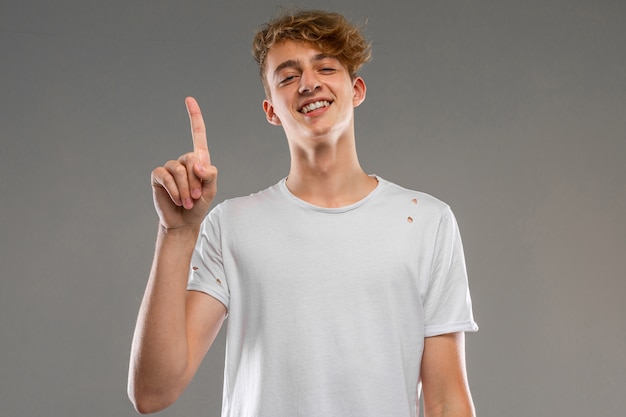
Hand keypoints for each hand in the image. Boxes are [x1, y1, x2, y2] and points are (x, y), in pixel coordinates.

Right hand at [151, 97, 217, 229]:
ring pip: (179, 170)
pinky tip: (177, 200)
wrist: (183, 222)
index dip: (194, 117)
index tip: (189, 99)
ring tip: (187, 202)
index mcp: (199, 160)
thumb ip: (209, 175)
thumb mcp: (211, 191)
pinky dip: (174, 189)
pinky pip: (166, 176)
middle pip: (191, 159)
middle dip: (196, 181)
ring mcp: (169, 168)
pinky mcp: (158, 176)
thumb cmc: (198, 205)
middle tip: (196, 197)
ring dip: (185, 189)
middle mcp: (183, 161)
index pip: (197, 134)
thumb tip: (196, 162)